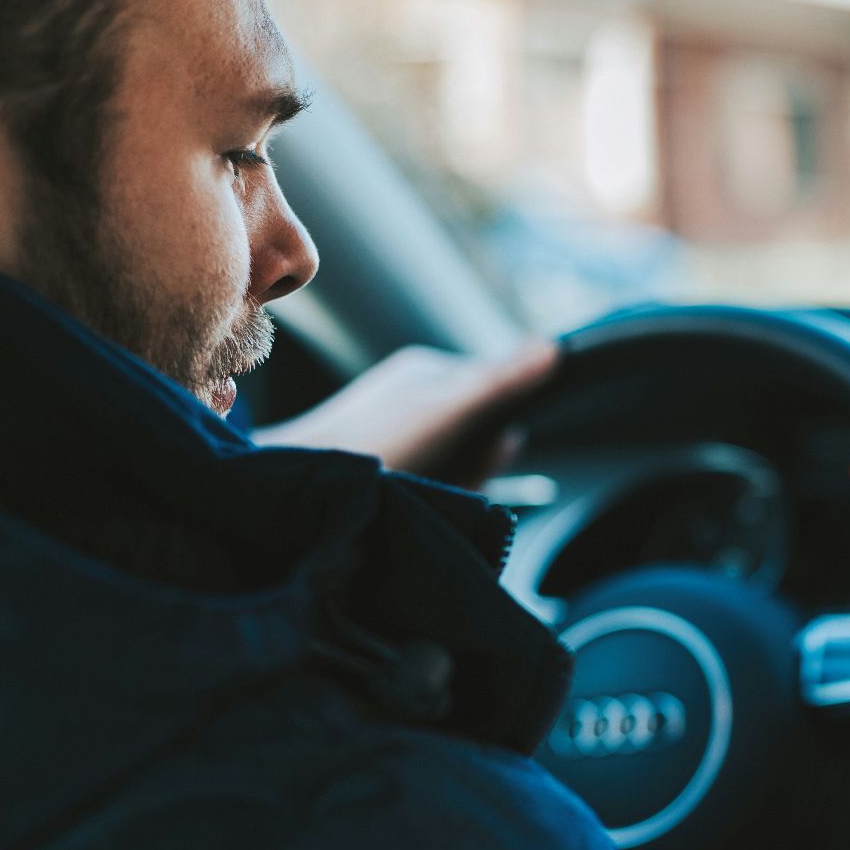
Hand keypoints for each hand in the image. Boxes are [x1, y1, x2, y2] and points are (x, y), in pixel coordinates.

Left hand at [254, 341, 557, 488]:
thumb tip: (553, 348)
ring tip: (423, 492)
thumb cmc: (373, 446)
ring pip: (452, 463)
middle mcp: (409, 397)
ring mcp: (392, 431)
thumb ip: (501, 381)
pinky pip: (425, 481)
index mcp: (427, 372)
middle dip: (476, 466)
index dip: (501, 433)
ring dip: (452, 486)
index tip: (489, 452)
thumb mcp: (449, 411)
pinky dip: (427, 497)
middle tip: (450, 479)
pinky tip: (407, 501)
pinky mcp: (376, 466)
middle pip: (477, 434)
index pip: (497, 392)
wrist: (296, 492)